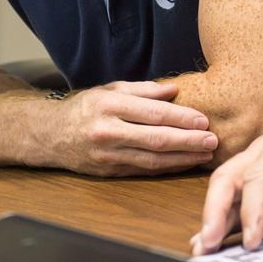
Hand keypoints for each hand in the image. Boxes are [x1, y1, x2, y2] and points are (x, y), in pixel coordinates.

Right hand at [47, 80, 217, 175]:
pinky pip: (143, 170)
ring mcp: (107, 155)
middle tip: (212, 140)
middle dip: (188, 141)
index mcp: (110, 106)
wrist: (50, 135)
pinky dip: (166, 168)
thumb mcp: (110, 89)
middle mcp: (108, 131)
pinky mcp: (108, 171)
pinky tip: (184, 163)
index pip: (153, 113)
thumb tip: (174, 90)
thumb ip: (143, 89)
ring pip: (152, 159)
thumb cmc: (85, 108)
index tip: (203, 120)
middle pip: (156, 139)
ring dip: (182, 158)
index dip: (181, 118)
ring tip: (205, 154)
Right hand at [191, 124, 262, 254]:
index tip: (251, 240)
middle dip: (215, 210)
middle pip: (231, 176)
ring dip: (214, 218)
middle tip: (208, 242)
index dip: (251, 210)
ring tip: (202, 247)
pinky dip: (225, 221)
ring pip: (228, 189)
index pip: (259, 175)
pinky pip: (238, 203)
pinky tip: (212, 240)